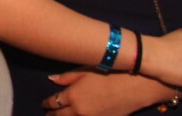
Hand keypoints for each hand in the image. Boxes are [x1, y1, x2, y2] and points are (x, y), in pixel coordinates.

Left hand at [42, 70, 162, 114]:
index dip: (47, 104)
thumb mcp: (86, 69)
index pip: (54, 102)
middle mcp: (81, 111)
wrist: (138, 85)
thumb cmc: (111, 71)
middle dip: (52, 115)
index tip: (43, 104)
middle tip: (47, 114)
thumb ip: (67, 76)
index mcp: (73, 96)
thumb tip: (51, 80)